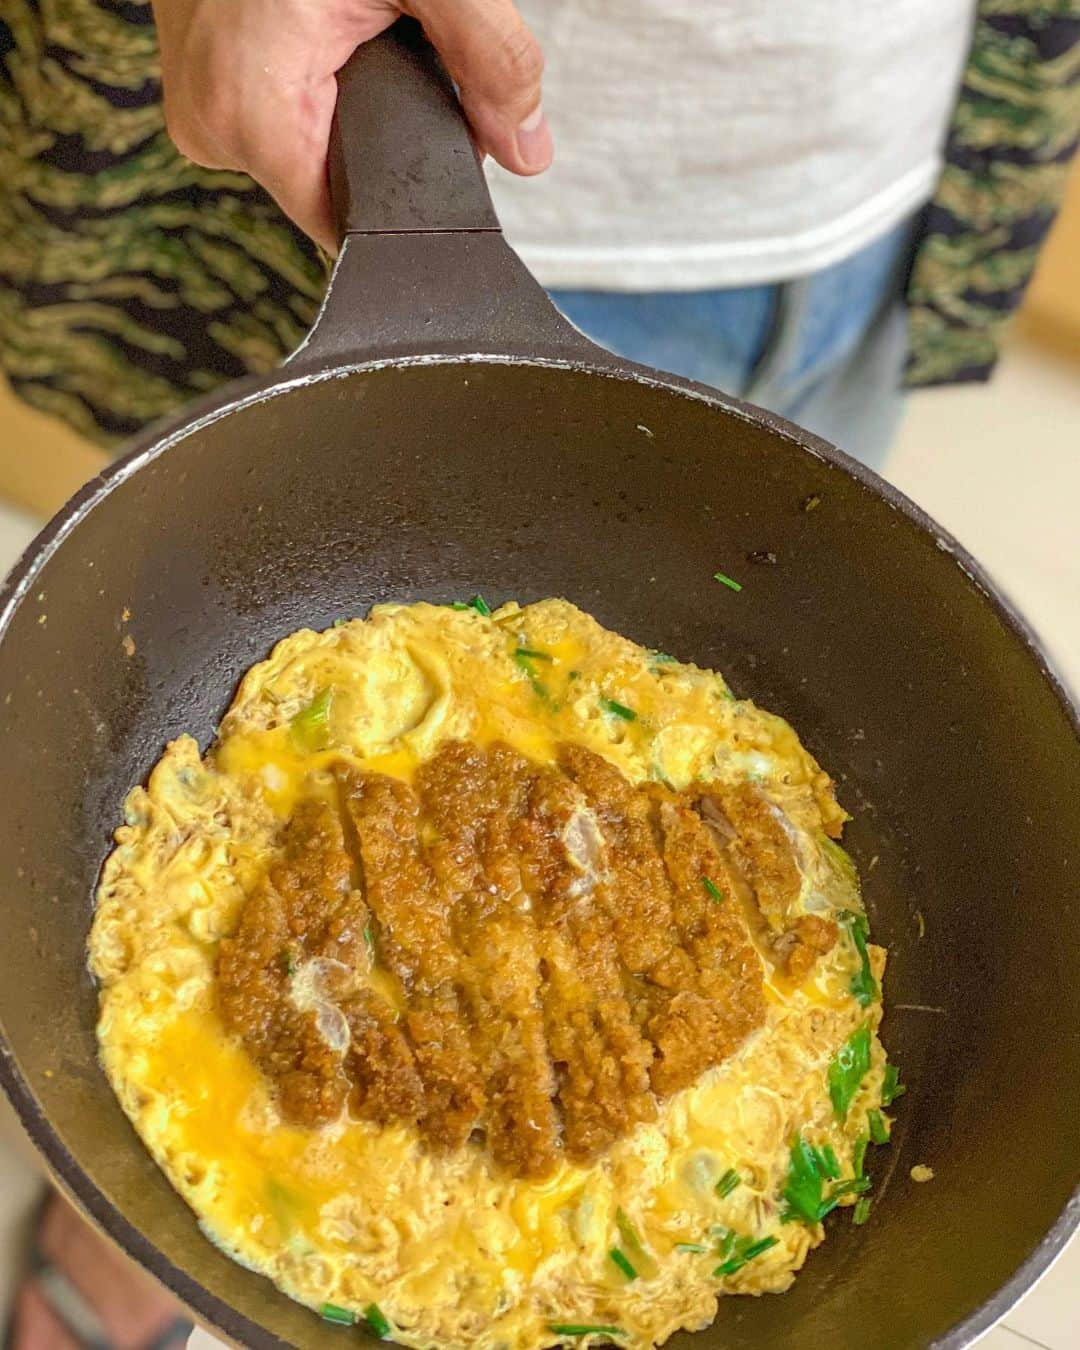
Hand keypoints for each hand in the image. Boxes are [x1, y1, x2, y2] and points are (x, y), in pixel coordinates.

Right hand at [153, 0, 551, 251]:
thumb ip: (490, 59)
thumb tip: (528, 146)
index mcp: (249, 112)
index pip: (343, 226)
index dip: (403, 205)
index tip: (432, 155)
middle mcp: (211, 120)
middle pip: (329, 187)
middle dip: (383, 140)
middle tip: (396, 53)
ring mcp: (199, 99)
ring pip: (306, 148)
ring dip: (349, 107)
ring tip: (358, 31)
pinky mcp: (201, 75)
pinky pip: (278, 108)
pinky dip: (317, 80)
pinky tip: (327, 32)